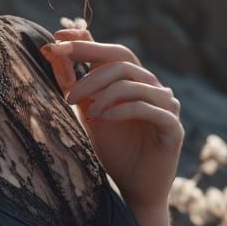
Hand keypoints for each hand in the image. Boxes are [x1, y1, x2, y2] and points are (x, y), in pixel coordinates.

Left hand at [40, 26, 183, 213]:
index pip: (111, 52)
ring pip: (133, 82)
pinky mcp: (173, 127)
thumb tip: (53, 50)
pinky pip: (149, 108)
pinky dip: (121, 109)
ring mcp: (166, 105)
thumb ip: (73, 83)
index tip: (57, 38)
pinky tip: (101, 118)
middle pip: (123, 59)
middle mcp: (152, 87)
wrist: (134, 188)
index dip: (85, 42)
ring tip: (82, 110)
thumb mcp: (86, 112)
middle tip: (62, 76)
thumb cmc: (113, 148)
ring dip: (102, 92)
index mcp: (133, 81)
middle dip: (89, 61)